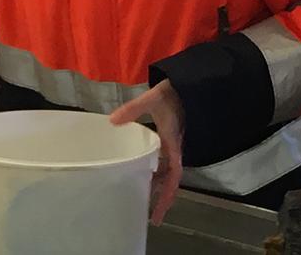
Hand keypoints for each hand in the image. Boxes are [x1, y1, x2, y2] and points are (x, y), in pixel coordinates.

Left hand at [109, 80, 184, 224]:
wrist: (189, 85)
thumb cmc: (172, 93)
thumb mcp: (153, 99)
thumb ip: (133, 109)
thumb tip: (112, 121)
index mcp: (173, 144)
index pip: (172, 176)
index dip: (166, 196)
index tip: (156, 214)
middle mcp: (175, 149)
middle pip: (169, 180)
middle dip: (161, 198)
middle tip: (148, 215)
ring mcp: (172, 146)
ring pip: (167, 173)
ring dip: (158, 187)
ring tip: (143, 199)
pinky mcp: (168, 140)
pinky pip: (164, 163)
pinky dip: (155, 173)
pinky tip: (143, 174)